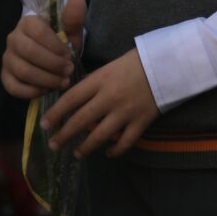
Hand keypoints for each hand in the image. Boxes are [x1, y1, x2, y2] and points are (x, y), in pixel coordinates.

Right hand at [1, 0, 85, 98]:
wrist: (53, 54)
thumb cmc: (62, 40)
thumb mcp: (71, 30)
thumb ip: (73, 18)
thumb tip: (77, 0)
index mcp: (28, 23)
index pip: (38, 33)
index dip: (56, 47)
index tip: (69, 55)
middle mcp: (13, 39)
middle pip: (29, 53)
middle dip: (52, 65)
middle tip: (69, 71)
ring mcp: (7, 58)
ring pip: (22, 71)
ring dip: (46, 79)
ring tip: (63, 82)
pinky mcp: (5, 76)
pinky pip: (13, 87)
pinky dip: (32, 91)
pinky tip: (47, 90)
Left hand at [41, 49, 159, 157]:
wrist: (172, 63)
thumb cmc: (139, 62)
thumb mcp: (111, 67)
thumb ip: (94, 83)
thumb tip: (74, 99)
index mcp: (101, 80)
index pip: (70, 100)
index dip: (54, 114)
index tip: (44, 125)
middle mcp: (110, 98)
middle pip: (80, 121)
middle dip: (63, 136)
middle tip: (54, 145)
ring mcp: (126, 111)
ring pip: (99, 136)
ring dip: (85, 148)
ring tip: (77, 153)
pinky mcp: (142, 121)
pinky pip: (125, 142)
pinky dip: (115, 150)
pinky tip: (108, 153)